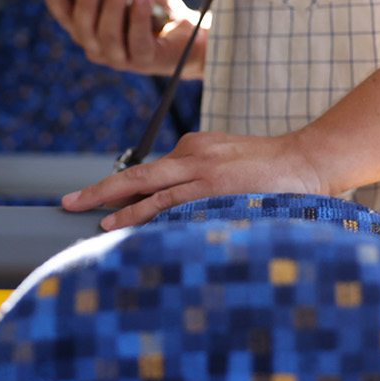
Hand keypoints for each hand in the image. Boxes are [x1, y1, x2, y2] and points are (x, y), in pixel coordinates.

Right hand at [41, 0, 202, 77]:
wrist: (190, 34)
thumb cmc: (155, 11)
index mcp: (90, 33)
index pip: (66, 19)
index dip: (55, 0)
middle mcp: (99, 50)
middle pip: (82, 31)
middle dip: (85, 5)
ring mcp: (120, 59)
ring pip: (107, 36)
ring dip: (114, 7)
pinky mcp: (145, 61)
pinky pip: (137, 39)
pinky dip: (139, 16)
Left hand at [62, 130, 328, 229]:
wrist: (311, 159)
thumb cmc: (269, 166)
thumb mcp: (224, 159)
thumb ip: (195, 174)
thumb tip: (162, 203)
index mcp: (192, 148)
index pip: (148, 172)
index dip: (117, 189)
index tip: (92, 200)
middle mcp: (191, 157)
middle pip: (135, 177)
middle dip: (98, 192)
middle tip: (68, 203)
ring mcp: (202, 174)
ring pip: (151, 194)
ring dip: (122, 212)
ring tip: (98, 224)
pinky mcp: (214, 190)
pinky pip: (175, 207)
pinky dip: (151, 219)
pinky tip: (133, 232)